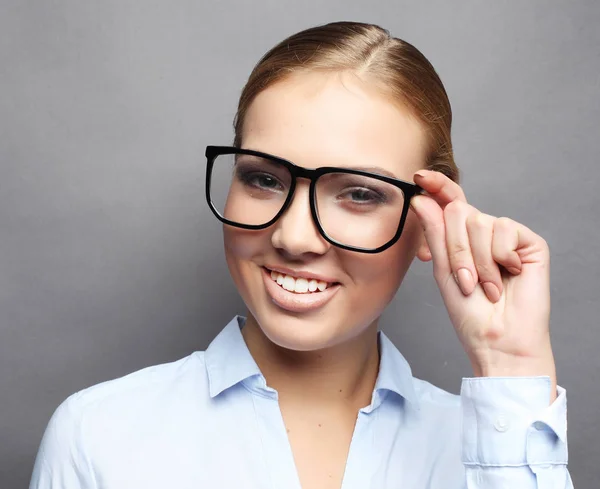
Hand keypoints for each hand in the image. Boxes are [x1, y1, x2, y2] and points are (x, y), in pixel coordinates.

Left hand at [410, 170, 556, 401]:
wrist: (498, 339)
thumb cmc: (469, 312)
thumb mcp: (443, 271)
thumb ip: (435, 234)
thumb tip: (422, 199)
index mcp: (460, 238)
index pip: (449, 203)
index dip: (437, 186)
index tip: (419, 176)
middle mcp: (482, 232)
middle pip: (459, 211)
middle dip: (456, 249)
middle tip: (466, 281)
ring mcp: (506, 236)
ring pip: (479, 221)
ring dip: (477, 260)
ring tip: (486, 285)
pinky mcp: (528, 241)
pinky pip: (504, 228)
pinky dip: (500, 257)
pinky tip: (509, 275)